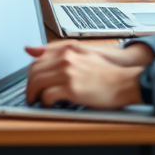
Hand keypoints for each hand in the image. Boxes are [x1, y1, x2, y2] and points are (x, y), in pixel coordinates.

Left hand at [25, 41, 142, 108]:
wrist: (125, 82)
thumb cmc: (107, 72)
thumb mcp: (83, 53)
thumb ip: (59, 51)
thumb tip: (33, 49)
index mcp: (67, 50)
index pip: (38, 59)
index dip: (31, 72)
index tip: (31, 81)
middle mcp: (65, 59)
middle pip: (34, 70)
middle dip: (29, 84)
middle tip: (30, 94)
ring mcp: (68, 73)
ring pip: (37, 82)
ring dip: (33, 94)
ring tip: (36, 101)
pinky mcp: (71, 88)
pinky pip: (48, 95)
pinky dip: (45, 101)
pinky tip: (49, 104)